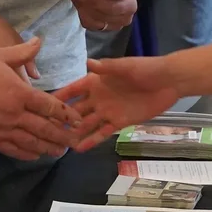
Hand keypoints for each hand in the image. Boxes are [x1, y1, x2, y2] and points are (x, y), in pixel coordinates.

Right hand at [0, 38, 77, 159]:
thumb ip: (21, 52)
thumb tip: (39, 41)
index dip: (66, 114)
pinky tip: (35, 156)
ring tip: (60, 152)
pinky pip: (12, 150)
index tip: (77, 120)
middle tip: (76, 142)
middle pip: (45, 128)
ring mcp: (2, 129)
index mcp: (20, 93)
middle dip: (63, 136)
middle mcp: (14, 114)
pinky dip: (26, 154)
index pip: (50, 106)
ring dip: (48, 148)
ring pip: (31, 142)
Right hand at [55, 56, 180, 151]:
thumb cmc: (146, 69)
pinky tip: (79, 148)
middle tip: (45, 131)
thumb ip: (107, 68)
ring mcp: (108, 111)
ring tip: (59, 144)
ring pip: (87, 123)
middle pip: (76, 109)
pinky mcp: (119, 122)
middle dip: (62, 119)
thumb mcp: (126, 67)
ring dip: (74, 132)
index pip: (73, 90)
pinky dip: (91, 140)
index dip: (59, 97)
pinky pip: (102, 132)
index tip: (42, 106)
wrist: (169, 82)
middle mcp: (98, 97)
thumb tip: (87, 62)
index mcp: (97, 81)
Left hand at [70, 0, 137, 31]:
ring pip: (92, 21)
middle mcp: (124, 19)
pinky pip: (88, 23)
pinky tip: (78, 2)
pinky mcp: (103, 27)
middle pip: (100, 15)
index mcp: (130, 5)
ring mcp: (114, 25)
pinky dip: (81, 12)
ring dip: (81, 8)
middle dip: (85, 3)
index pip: (111, 7)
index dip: (95, 2)